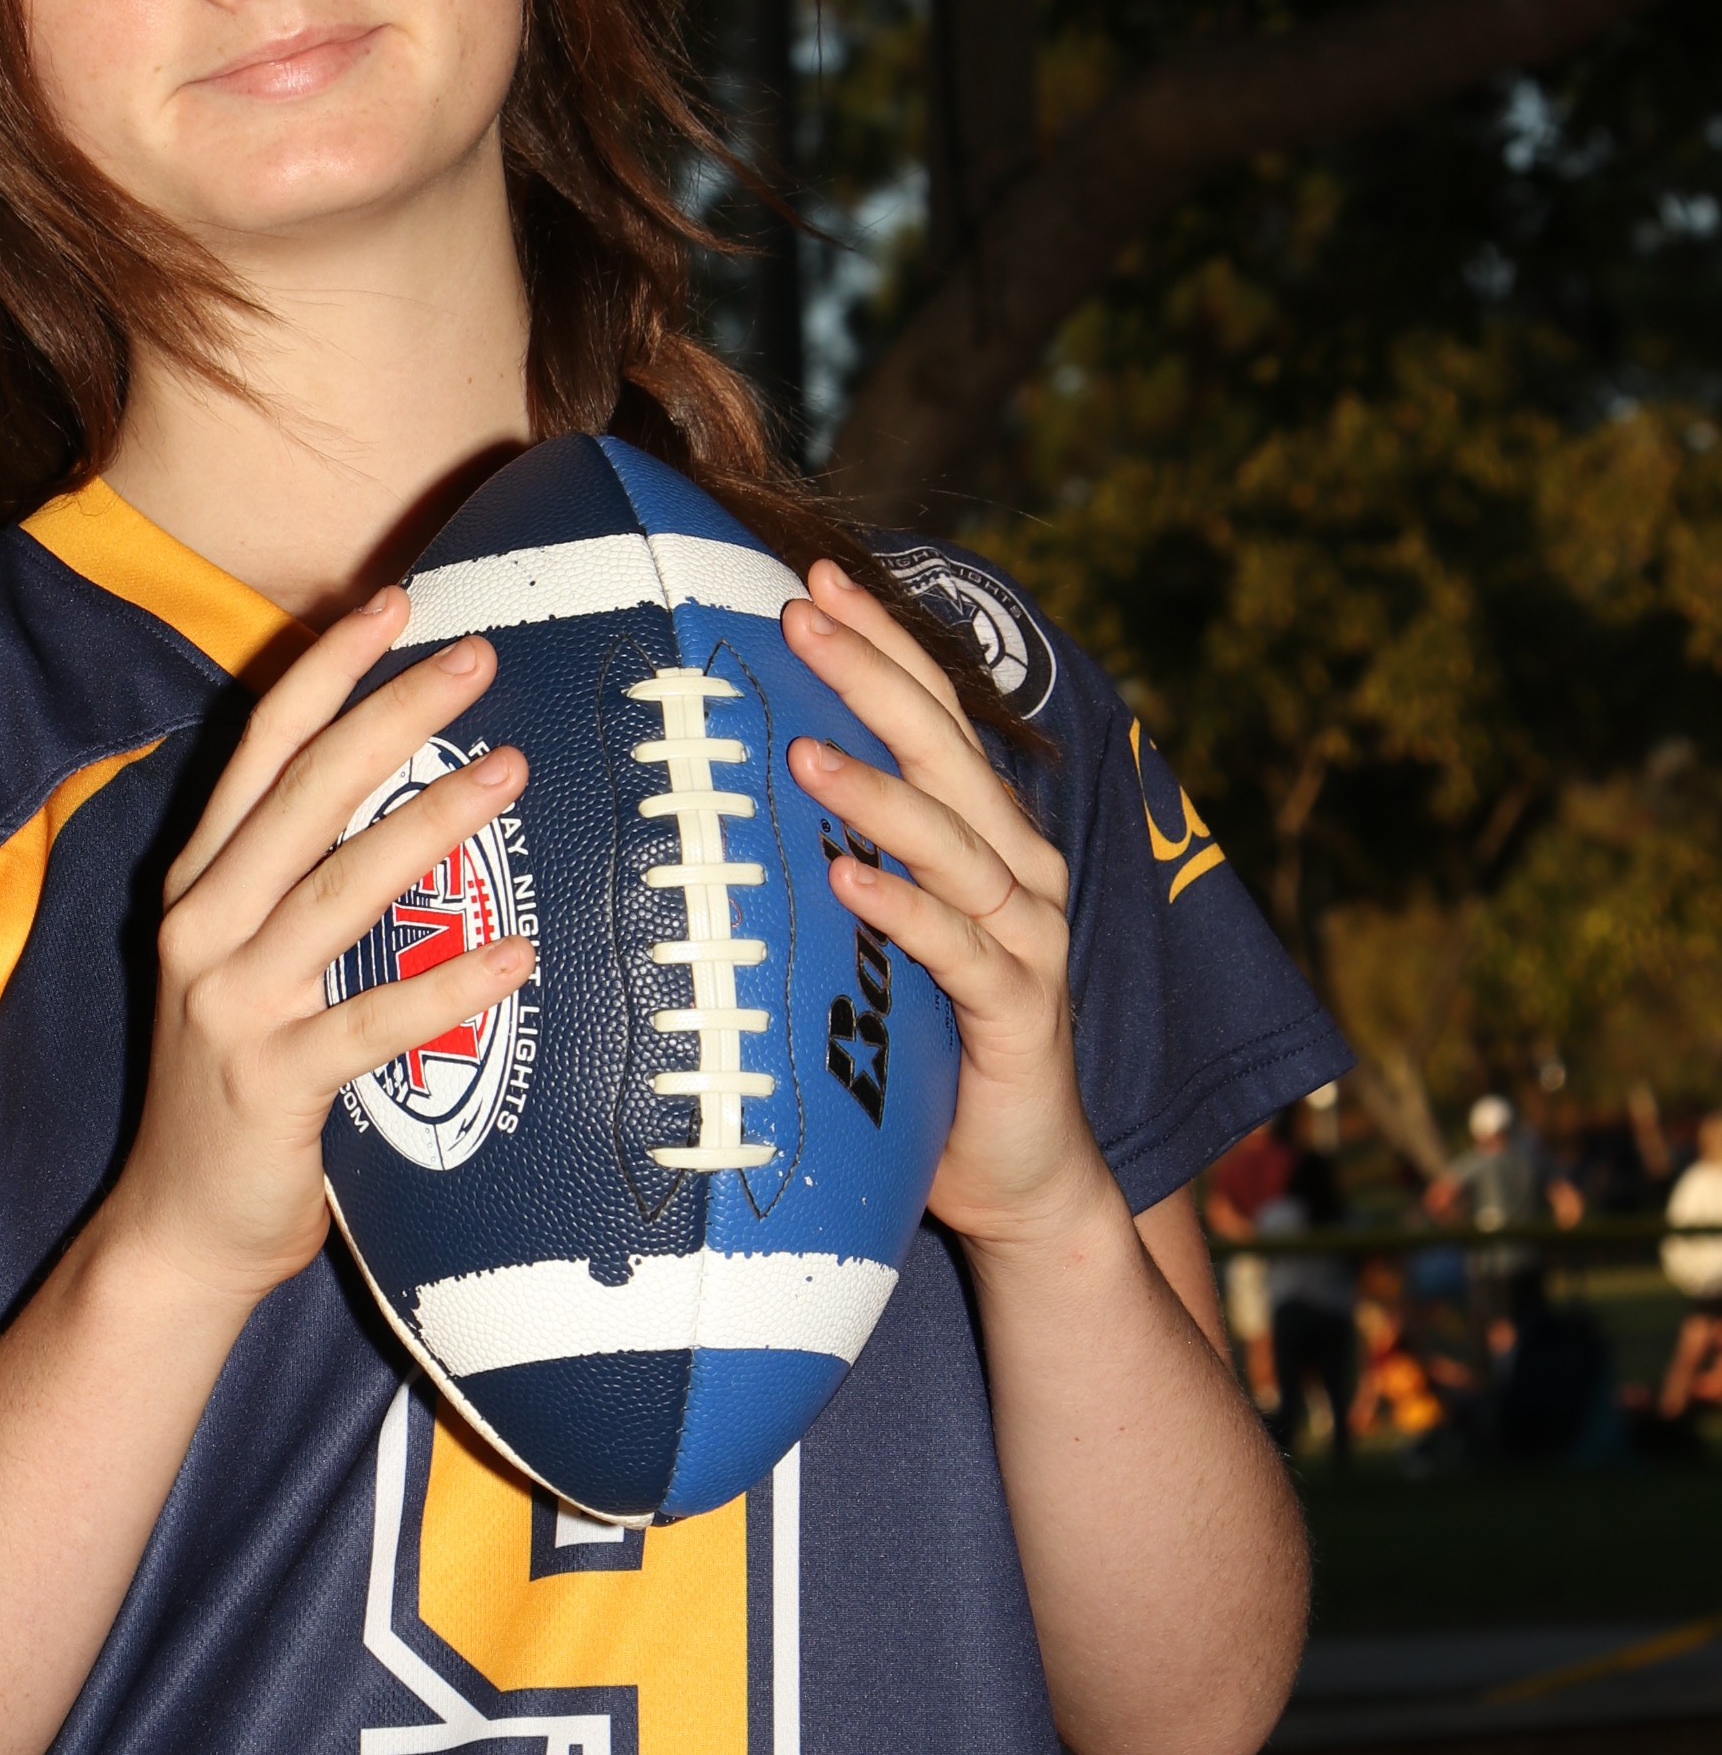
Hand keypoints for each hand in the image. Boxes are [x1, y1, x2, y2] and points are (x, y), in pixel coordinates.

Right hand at [102, 590, 534, 1315]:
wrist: (178, 1231)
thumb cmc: (237, 1087)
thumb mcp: (245, 964)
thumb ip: (296, 884)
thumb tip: (409, 798)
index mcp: (198, 885)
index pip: (261, 749)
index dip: (328, 669)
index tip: (399, 603)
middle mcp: (203, 927)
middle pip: (305, 793)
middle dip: (396, 713)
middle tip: (484, 658)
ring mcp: (233, 1005)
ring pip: (342, 887)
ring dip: (434, 821)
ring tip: (516, 770)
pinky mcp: (274, 1084)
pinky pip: (375, 1022)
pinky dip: (449, 984)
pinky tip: (519, 952)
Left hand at [781, 562, 1104, 1255]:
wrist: (1022, 1175)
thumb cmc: (932, 1047)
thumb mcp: (877, 939)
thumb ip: (838, 863)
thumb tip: (727, 795)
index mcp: (985, 836)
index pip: (931, 716)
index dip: (880, 644)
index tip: (814, 578)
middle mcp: (1018, 869)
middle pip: (946, 752)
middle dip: (873, 677)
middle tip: (801, 616)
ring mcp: (1027, 938)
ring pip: (955, 842)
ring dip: (879, 794)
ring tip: (803, 752)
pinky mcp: (1018, 1011)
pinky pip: (958, 949)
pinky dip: (903, 909)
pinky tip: (846, 879)